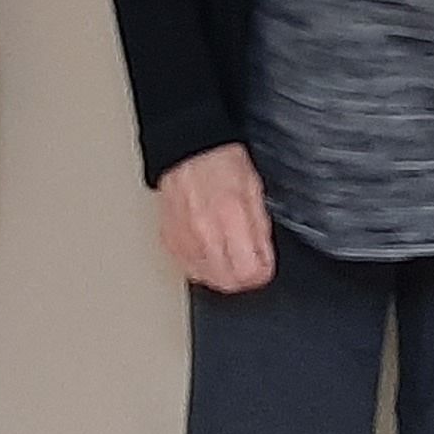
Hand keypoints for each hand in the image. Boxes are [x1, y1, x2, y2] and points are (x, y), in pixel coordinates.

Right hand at [154, 143, 275, 296]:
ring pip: (207, 280)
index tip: (264, 265)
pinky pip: (188, 270)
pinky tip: (209, 251)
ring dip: (222, 274)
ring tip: (228, 256)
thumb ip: (260, 228)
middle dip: (244, 278)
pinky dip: (202, 266)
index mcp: (231, 216)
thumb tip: (263, 258)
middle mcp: (205, 232)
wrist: (186, 150)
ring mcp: (184, 239)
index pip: (250, 271)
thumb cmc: (220, 162)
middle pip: (228, 282)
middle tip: (249, 265)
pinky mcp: (170, 241)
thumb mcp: (254, 190)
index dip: (262, 272)